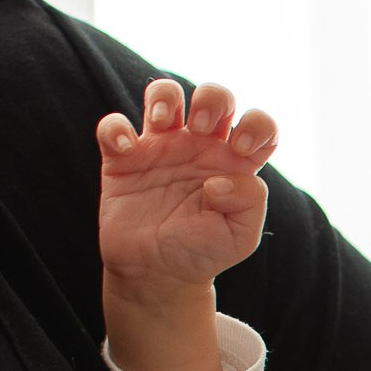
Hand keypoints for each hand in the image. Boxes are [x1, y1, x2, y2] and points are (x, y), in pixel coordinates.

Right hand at [98, 77, 278, 303]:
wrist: (157, 274)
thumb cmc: (202, 253)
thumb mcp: (240, 237)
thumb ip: (249, 202)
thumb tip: (221, 179)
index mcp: (233, 162)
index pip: (257, 124)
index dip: (257, 123)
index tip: (242, 148)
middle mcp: (200, 148)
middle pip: (213, 96)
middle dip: (212, 98)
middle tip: (202, 128)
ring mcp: (161, 149)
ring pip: (164, 95)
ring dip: (165, 96)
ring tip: (164, 122)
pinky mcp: (123, 160)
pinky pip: (113, 127)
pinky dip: (115, 129)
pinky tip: (125, 150)